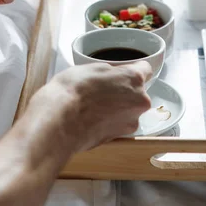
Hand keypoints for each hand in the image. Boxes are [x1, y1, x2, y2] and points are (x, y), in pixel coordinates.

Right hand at [28, 62, 151, 152]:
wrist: (59, 122)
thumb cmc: (73, 91)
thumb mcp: (92, 68)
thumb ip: (112, 71)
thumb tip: (115, 75)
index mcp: (134, 79)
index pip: (145, 69)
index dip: (133, 68)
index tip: (124, 71)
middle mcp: (140, 102)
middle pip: (138, 92)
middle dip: (124, 90)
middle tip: (103, 89)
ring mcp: (131, 122)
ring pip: (128, 109)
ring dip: (118, 107)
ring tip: (94, 105)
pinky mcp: (120, 137)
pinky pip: (119, 123)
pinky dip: (110, 121)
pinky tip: (93, 118)